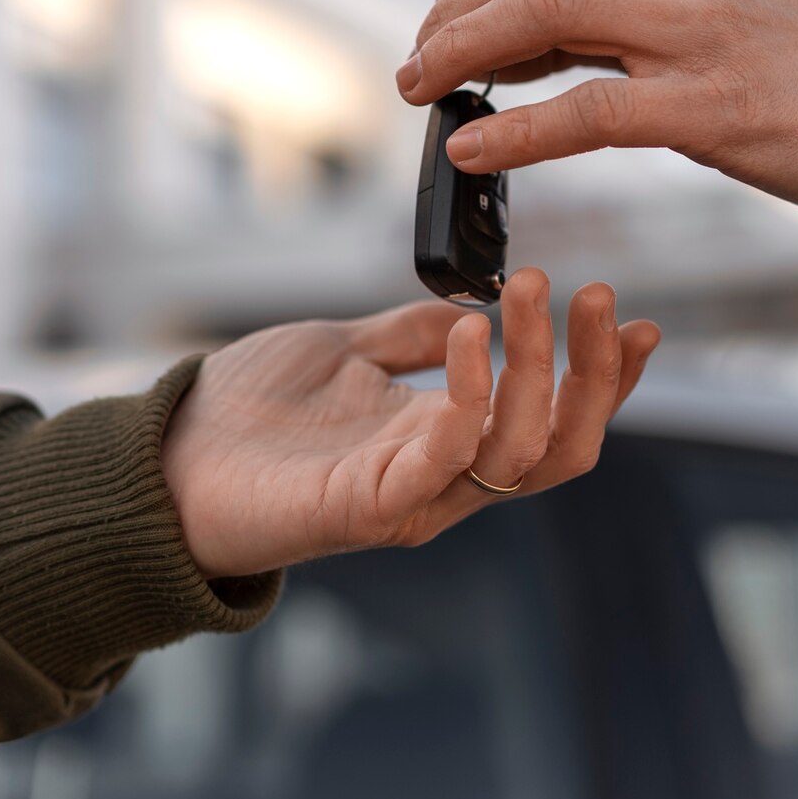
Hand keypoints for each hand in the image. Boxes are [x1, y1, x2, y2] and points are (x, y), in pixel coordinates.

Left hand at [161, 268, 658, 579]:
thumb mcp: (343, 350)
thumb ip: (409, 337)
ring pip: (520, 453)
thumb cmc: (245, 412)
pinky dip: (472, 394)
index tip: (636, 319)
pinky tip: (472, 333)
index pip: (552, 420)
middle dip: (594, 374)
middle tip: (594, 294)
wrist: (162, 457)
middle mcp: (444, 477)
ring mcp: (412, 496)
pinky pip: (448, 456)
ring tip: (532, 292)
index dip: (604, 379)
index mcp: (445, 441)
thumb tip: (472, 305)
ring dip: (541, 369)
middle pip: (558, 445)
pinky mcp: (370, 505)